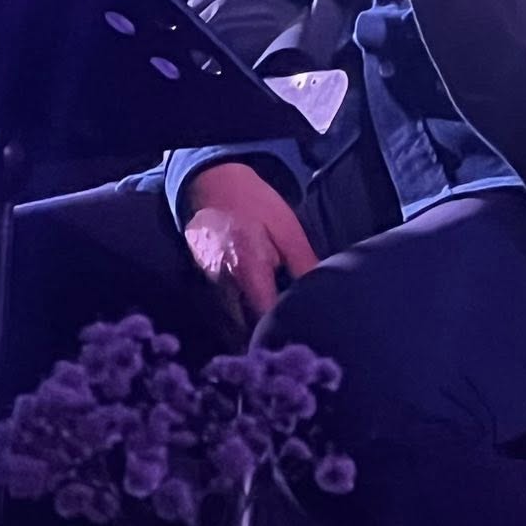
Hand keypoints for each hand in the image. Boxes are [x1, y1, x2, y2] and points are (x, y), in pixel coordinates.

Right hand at [181, 162, 320, 323]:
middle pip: (245, 326)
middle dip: (265, 336)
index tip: (300, 336)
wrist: (212, 185)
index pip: (264, 315)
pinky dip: (239, 318)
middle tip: (291, 340)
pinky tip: (258, 317)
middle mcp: (223, 284)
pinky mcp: (204, 285)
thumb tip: (321, 290)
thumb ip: (303, 262)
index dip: (281, 329)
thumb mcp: (287, 228)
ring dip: (251, 331)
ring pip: (232, 322)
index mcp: (248, 269)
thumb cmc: (254, 204)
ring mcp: (210, 286)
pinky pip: (223, 311)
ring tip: (276, 334)